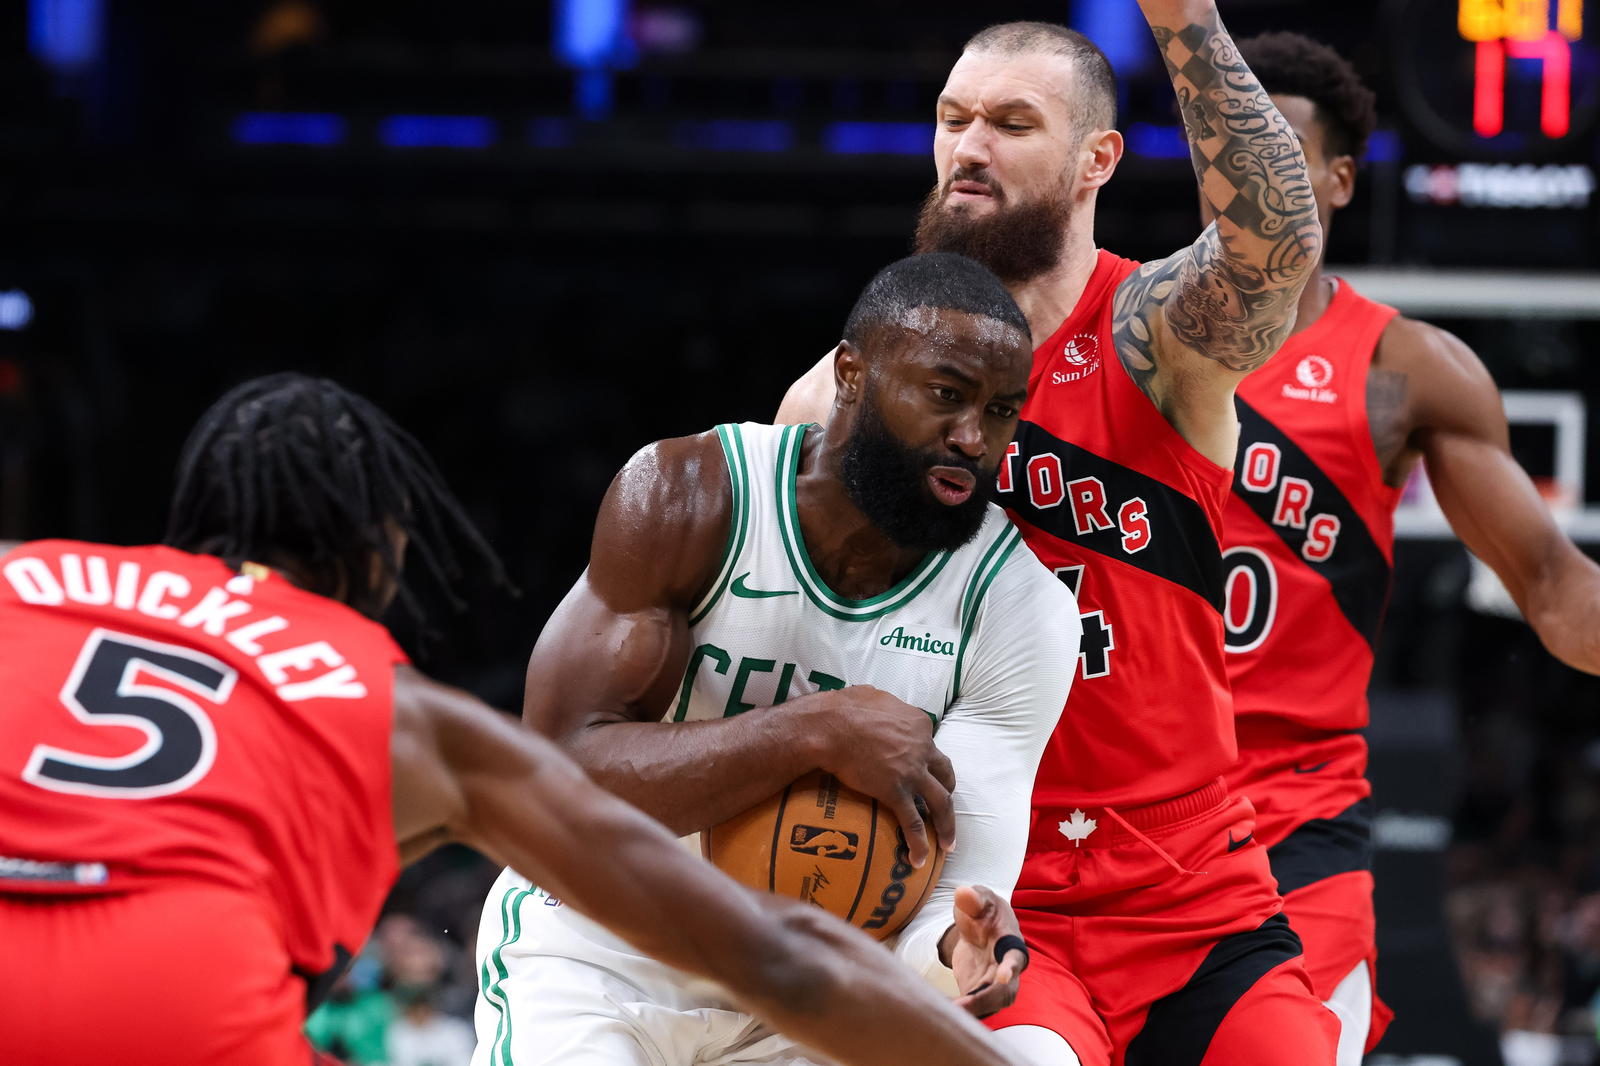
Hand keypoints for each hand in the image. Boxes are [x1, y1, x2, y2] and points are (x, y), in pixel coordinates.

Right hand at [810, 685, 955, 866]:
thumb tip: (878, 702)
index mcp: (918, 724)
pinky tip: (919, 859)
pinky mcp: (896, 792)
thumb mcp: (872, 696)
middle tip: (941, 803)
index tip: (920, 766)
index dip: (925, 756)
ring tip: (948, 843)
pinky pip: (912, 822)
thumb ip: (884, 704)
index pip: (929, 742)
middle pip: (945, 772)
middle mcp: (923, 748)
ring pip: (941, 802)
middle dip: (947, 788)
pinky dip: (919, 842)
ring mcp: (912, 772)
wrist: (828, 727)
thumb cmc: (843, 708)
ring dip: (947, 825)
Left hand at [944, 885, 1028, 1017]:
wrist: (978, 928)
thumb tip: (963, 893)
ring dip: (969, 1012)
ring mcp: (992, 986)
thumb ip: (974, 898)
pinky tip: (935, 1009)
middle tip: (961, 1007)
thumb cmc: (984, 911)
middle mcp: (1006, 970)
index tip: (1002, 977)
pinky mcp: (976, 994)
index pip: (1015, 959)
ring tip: (943, 1012)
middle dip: (984, 1001)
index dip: (1010, 968)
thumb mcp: (980, 899)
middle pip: (1002, 993)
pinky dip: (956, 1012)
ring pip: (986, 1006)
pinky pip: (970, 1008)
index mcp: (1010, 945)